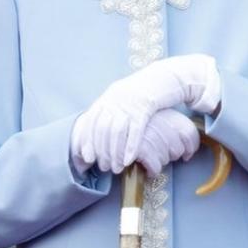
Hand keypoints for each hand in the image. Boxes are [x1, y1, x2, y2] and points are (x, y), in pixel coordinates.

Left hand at [70, 54, 218, 172]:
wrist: (160, 78)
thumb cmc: (139, 94)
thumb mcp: (119, 99)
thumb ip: (107, 113)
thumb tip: (95, 136)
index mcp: (106, 99)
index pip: (91, 122)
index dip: (88, 141)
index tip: (87, 157)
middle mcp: (114, 101)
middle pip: (103, 130)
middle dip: (102, 151)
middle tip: (104, 167)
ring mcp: (129, 104)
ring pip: (117, 132)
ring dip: (115, 153)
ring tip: (116, 168)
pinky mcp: (145, 108)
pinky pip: (135, 130)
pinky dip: (131, 146)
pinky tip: (129, 160)